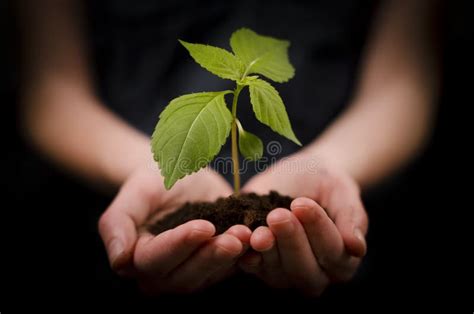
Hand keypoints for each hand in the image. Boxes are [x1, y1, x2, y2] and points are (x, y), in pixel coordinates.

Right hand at [98, 165, 250, 293]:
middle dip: (211, 256)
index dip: (180, 244)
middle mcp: (162, 274)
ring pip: (210, 275)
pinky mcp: (215, 266)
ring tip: (248, 235)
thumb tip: (120, 261)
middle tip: (235, 236)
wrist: (179, 174)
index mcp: (137, 258)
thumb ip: (118, 223)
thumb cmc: (153, 180)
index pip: (156, 259)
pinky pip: (229, 268)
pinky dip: (245, 256)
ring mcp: (191, 272)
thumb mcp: (136, 192)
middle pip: (186, 275)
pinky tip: (258, 239)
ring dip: (230, 257)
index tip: (204, 226)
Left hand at [239, 153, 367, 295]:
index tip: (302, 203)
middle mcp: (315, 275)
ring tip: (259, 228)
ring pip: (277, 273)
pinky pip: (252, 266)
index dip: (317, 229)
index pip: (333, 252)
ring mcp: (285, 275)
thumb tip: (357, 247)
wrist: (300, 175)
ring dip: (267, 251)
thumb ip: (351, 218)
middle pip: (304, 270)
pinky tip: (241, 237)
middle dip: (291, 242)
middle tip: (278, 215)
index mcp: (342, 261)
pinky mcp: (259, 266)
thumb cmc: (326, 184)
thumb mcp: (342, 192)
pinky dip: (245, 254)